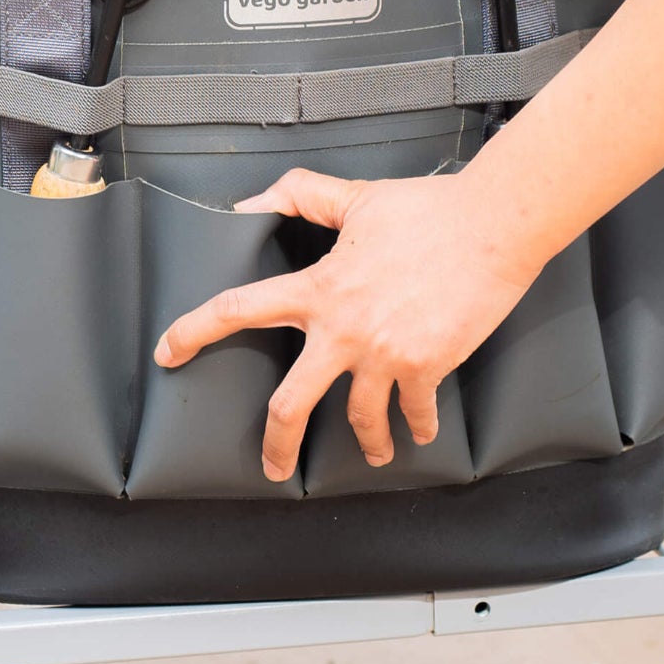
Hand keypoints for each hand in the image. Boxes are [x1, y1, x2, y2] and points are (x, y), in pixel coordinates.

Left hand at [152, 167, 541, 481]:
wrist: (494, 225)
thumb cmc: (428, 209)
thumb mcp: (356, 199)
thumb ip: (302, 197)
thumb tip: (256, 200)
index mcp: (318, 290)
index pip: (238, 311)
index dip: (194, 333)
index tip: (169, 353)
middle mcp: (344, 329)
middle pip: (292, 404)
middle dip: (278, 442)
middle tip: (273, 467)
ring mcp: (385, 354)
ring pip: (359, 420)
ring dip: (368, 443)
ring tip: (373, 454)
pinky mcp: (427, 366)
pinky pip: (414, 410)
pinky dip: (418, 425)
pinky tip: (421, 432)